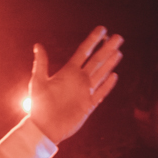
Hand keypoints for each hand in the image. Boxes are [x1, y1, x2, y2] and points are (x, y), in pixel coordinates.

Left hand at [27, 27, 122, 142]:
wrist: (45, 128)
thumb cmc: (39, 106)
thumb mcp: (38, 82)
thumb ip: (41, 64)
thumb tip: (38, 45)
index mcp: (68, 72)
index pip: (84, 52)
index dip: (93, 40)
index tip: (102, 30)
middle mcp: (79, 79)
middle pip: (96, 60)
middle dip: (107, 48)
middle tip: (118, 37)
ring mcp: (85, 92)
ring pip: (101, 74)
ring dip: (110, 63)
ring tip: (118, 52)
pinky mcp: (89, 105)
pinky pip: (101, 93)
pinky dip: (107, 85)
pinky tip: (114, 76)